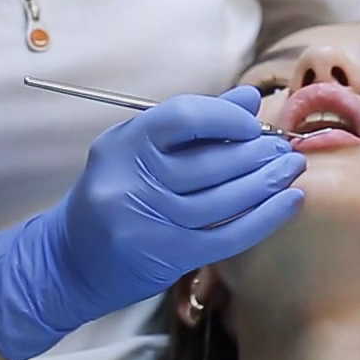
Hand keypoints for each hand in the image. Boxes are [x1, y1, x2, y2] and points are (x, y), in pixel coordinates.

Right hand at [0, 86, 305, 359]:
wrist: (69, 261)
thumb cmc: (113, 194)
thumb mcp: (139, 149)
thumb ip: (194, 123)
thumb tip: (250, 99)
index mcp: (123, 145)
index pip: (184, 117)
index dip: (226, 117)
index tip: (253, 123)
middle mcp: (131, 181)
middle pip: (209, 161)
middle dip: (256, 152)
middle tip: (284, 147)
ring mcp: (148, 222)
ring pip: (223, 199)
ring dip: (267, 182)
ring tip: (291, 169)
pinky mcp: (166, 256)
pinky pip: (227, 236)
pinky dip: (264, 218)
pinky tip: (289, 202)